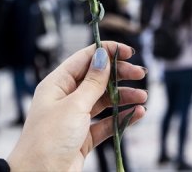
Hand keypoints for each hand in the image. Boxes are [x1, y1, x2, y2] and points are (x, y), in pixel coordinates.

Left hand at [7, 41, 146, 171]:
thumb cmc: (48, 139)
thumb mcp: (74, 106)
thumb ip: (92, 82)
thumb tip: (102, 56)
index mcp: (57, 84)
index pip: (85, 59)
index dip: (107, 52)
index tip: (128, 52)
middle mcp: (66, 98)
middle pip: (97, 79)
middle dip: (120, 75)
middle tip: (141, 74)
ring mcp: (75, 117)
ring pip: (104, 101)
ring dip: (124, 97)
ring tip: (143, 97)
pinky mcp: (83, 137)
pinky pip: (106, 122)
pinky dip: (121, 117)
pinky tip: (136, 113)